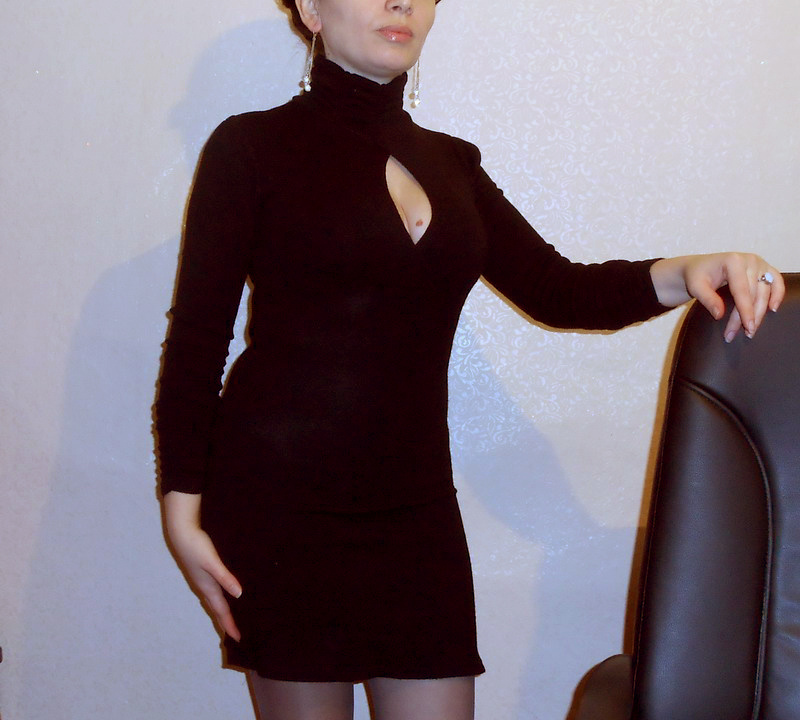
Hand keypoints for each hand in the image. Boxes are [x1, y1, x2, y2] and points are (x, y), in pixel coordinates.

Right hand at [164, 491, 242, 640]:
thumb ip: (225, 577)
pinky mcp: (201, 572)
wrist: (180, 532)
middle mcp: (204, 587)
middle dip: (224, 623)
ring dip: (220, 612)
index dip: (229, 625)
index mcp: (208, 588)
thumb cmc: (196, 546)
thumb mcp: (212, 562)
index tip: (237, 639)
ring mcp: (201, 580)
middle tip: (233, 635)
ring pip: (213, 602)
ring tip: (228, 620)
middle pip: (216, 610)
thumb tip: (239, 595)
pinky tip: (222, 595)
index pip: (221, 611)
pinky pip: (212, 592)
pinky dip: (218, 599)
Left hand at [650, 253, 784, 341]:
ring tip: (752, 329)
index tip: (747, 327)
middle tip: (746, 334)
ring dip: (761, 313)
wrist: (699, 267)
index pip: (742, 290)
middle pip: (754, 293)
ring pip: (765, 292)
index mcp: (733, 261)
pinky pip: (776, 281)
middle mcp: (750, 260)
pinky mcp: (765, 268)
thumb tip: (720, 315)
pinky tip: (773, 309)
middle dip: (750, 316)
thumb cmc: (697, 276)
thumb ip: (707, 299)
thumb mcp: (696, 286)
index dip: (745, 310)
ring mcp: (759, 263)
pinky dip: (778, 295)